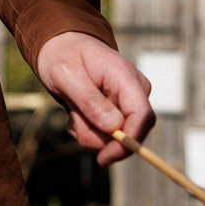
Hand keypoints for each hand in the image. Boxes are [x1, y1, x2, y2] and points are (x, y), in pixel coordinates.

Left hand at [35, 31, 154, 166]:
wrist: (62, 47)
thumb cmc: (63, 56)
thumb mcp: (66, 75)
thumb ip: (89, 100)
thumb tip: (114, 127)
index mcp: (124, 76)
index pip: (142, 115)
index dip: (129, 141)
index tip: (105, 157)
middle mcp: (134, 90)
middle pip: (129, 132)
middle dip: (98, 136)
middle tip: (72, 119)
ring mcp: (128, 102)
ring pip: (113, 137)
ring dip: (87, 131)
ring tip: (73, 110)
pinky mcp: (120, 112)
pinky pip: (106, 135)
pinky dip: (87, 129)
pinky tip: (77, 112)